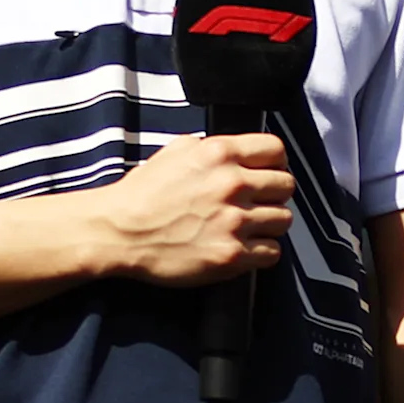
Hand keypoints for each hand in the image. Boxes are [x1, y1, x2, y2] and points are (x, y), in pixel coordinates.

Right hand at [83, 131, 292, 284]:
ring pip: (283, 220)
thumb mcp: (176, 150)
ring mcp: (233, 221)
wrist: (118, 232)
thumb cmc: (142, 193)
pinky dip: (261, 252)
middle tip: (257, 203)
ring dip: (268, 224)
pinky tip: (243, 247)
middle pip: (286, 186)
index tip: (270, 172)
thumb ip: (213, 147)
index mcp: (220, 154)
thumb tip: (240, 151)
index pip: (276, 150)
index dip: (276, 162)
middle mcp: (231, 185)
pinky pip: (272, 252)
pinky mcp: (230, 255)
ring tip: (248, 227)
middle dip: (273, 194)